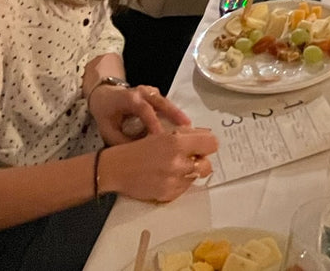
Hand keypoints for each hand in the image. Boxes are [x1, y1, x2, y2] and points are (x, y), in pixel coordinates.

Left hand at [89, 82, 190, 144]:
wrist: (104, 94)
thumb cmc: (106, 113)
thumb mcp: (107, 130)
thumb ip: (121, 142)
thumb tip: (137, 154)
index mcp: (129, 98)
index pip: (144, 110)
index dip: (153, 123)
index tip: (161, 138)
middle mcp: (142, 92)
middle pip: (161, 102)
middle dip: (175, 115)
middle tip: (187, 128)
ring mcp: (150, 91)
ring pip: (167, 102)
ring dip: (178, 115)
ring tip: (190, 129)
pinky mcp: (155, 94)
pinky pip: (166, 104)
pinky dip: (174, 114)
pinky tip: (182, 125)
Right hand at [99, 128, 218, 202]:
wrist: (117, 169)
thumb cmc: (139, 148)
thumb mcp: (164, 133)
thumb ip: (187, 134)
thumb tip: (207, 134)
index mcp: (177, 143)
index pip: (211, 144)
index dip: (208, 144)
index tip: (203, 145)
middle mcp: (177, 163)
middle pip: (207, 165)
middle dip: (201, 161)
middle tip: (190, 157)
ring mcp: (173, 181)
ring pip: (196, 178)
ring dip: (190, 172)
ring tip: (175, 167)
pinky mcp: (167, 195)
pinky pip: (184, 189)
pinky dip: (180, 183)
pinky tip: (167, 176)